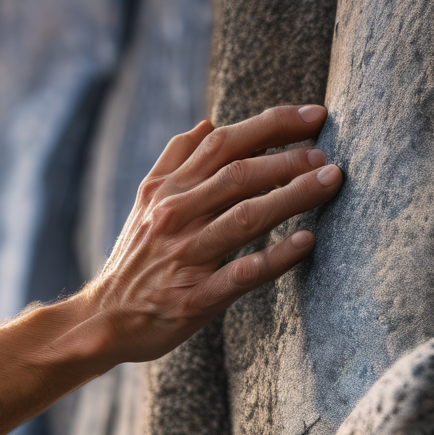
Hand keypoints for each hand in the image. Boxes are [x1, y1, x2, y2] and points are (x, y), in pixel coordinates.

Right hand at [86, 104, 341, 362]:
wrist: (103, 319)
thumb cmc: (133, 261)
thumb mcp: (143, 204)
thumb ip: (173, 161)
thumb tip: (207, 122)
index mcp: (166, 190)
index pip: (223, 143)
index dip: (272, 124)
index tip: (314, 116)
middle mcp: (175, 217)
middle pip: (238, 174)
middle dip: (288, 159)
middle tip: (327, 155)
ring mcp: (185, 257)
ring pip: (244, 217)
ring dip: (291, 196)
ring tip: (330, 181)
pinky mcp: (194, 298)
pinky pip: (241, 274)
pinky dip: (275, 257)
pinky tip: (306, 242)